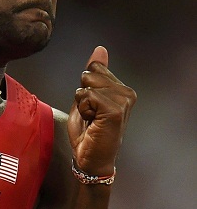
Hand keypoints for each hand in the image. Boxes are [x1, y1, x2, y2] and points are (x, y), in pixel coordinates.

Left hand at [67, 46, 136, 176]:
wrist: (90, 159)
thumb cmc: (87, 133)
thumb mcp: (85, 99)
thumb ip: (93, 75)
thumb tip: (100, 49)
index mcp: (121, 88)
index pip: (95, 69)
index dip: (84, 88)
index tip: (90, 107)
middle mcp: (126, 92)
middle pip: (90, 74)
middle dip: (82, 95)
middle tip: (90, 115)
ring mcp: (123, 101)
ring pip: (87, 85)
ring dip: (82, 104)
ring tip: (92, 119)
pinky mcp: (116, 110)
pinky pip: (88, 96)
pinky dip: (83, 109)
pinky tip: (93, 122)